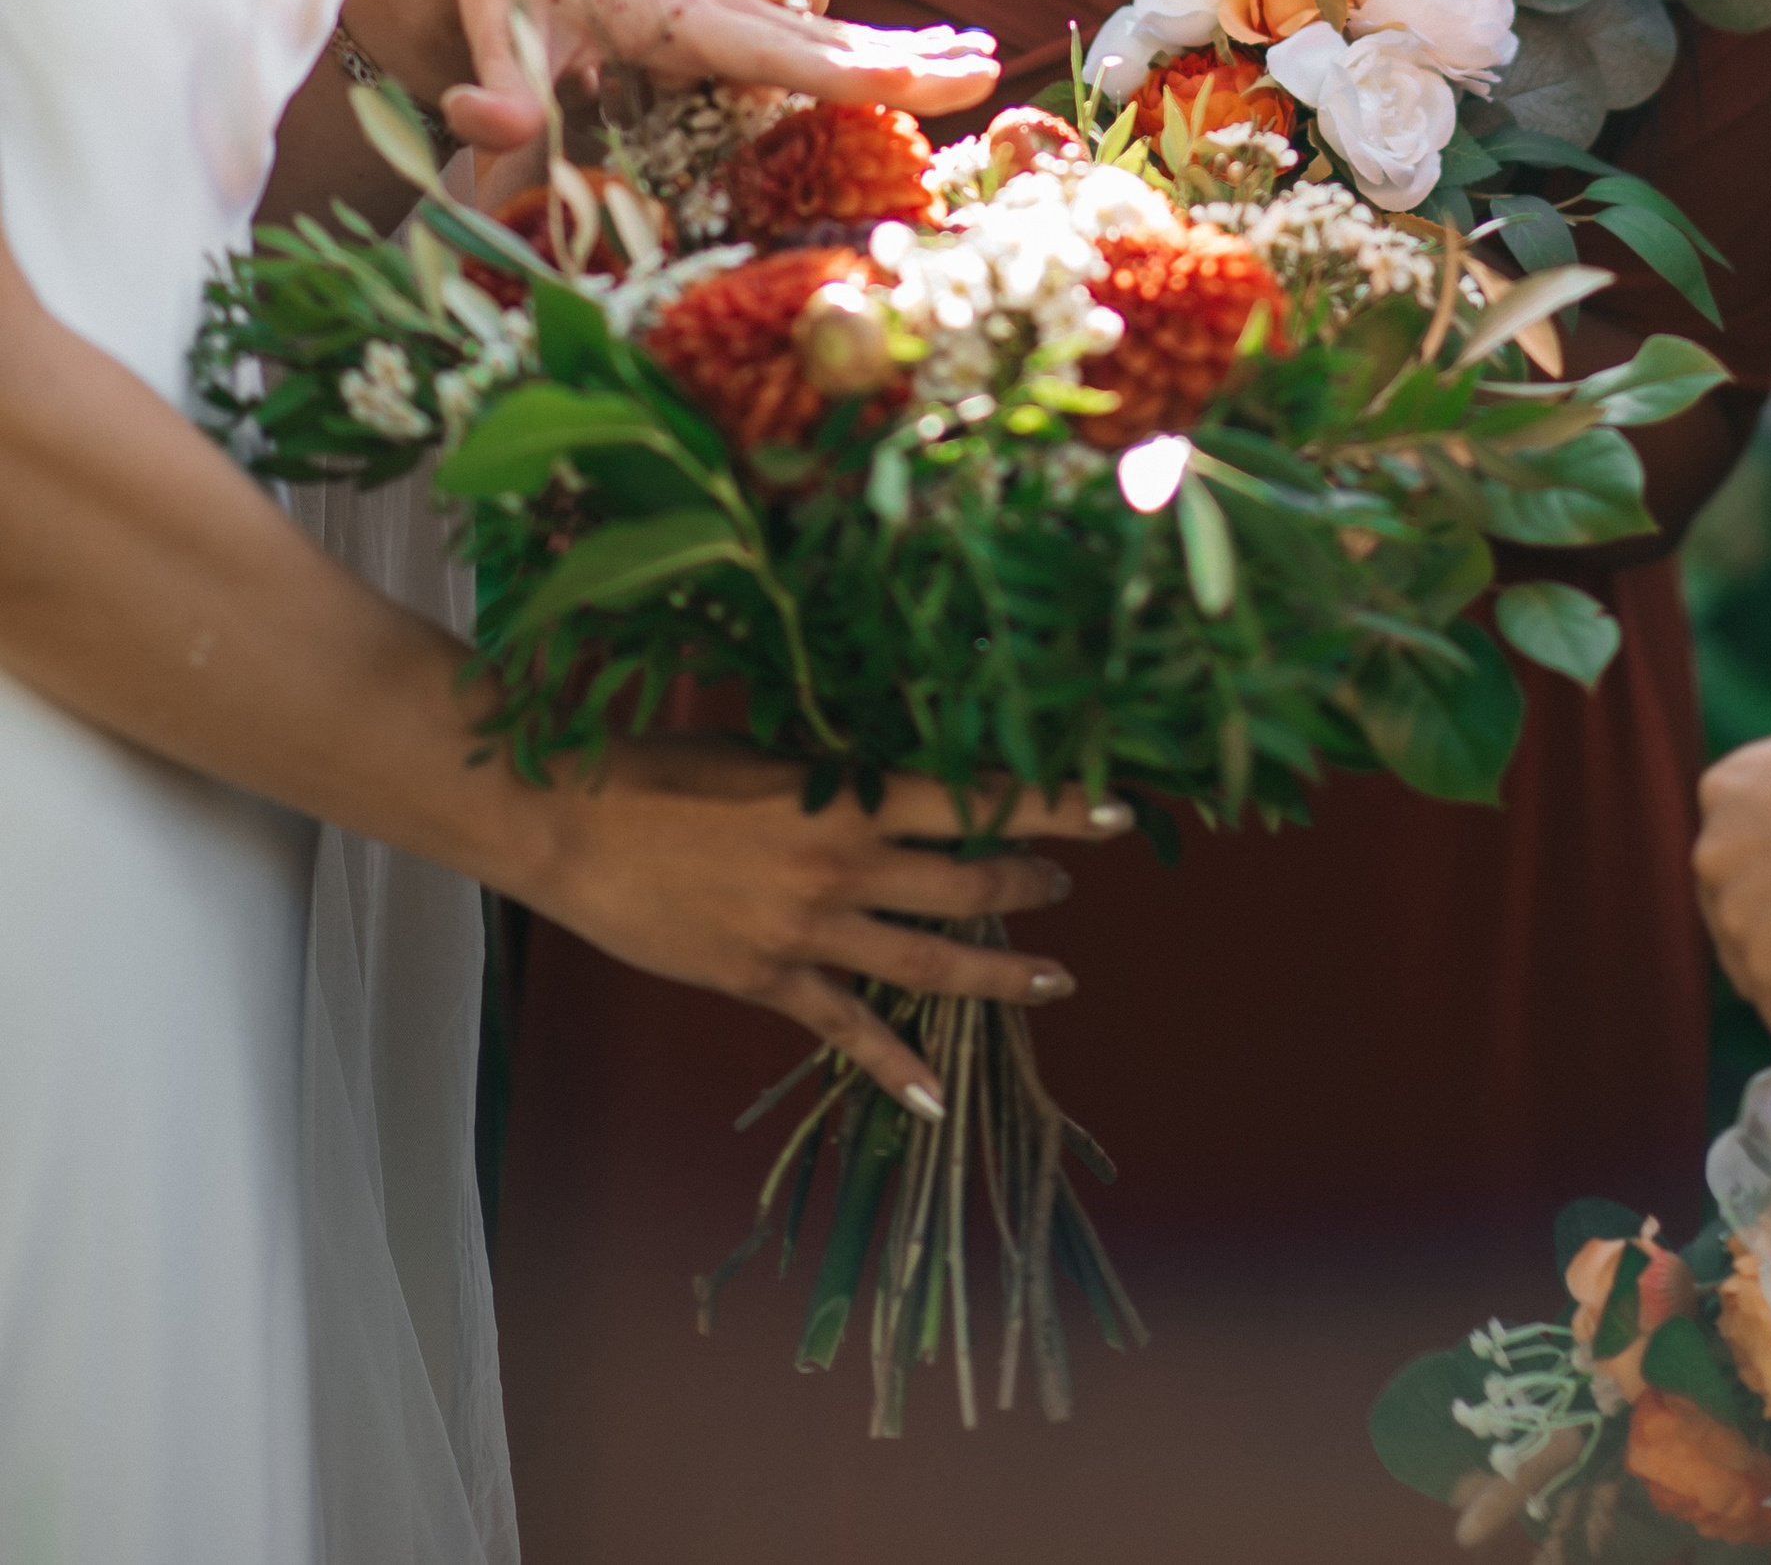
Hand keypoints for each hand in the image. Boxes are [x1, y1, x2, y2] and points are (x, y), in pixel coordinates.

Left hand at [345, 0, 998, 150]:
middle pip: (830, 32)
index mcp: (672, 12)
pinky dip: (859, 46)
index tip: (917, 76)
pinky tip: (895, 59)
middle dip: (912, 52)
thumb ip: (495, 92)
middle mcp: (716, 3)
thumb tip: (483, 127)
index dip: (853, 71)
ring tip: (974, 57)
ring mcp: (727, 7)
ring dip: (900, 44)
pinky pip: (808, 31)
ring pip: (830, 27)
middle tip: (990, 64)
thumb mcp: (485, 30)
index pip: (777, 50)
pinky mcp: (723, 14)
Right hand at [525, 745, 1133, 1110]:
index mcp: (848, 798)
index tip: (1113, 807)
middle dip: (1032, 883)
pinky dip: (898, 1068)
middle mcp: (844, 868)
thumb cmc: (665, 769)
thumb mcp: (768, 755)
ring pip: (931, 963)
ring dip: (1000, 972)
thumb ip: (838, 778)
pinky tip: (938, 1099)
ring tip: (1055, 978)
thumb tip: (899, 783)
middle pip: (970, 884)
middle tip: (1065, 881)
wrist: (574, 826)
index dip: (1052, 803)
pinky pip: (849, 1033)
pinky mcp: (768, 982)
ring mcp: (808, 934)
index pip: (976, 799)